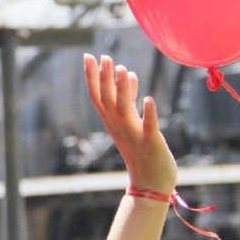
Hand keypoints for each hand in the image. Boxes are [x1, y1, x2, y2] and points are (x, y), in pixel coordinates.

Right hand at [83, 54, 176, 193]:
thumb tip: (126, 73)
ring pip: (124, 109)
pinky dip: (148, 113)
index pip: (96, 96)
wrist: (150, 183)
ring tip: (123, 70)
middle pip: (107, 100)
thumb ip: (129, 97)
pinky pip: (148, 126)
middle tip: (104, 56)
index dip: (91, 76)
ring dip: (123, 90)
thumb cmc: (141, 151)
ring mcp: (134, 135)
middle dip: (104, 78)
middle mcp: (118, 127)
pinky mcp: (151, 143)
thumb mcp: (131, 120)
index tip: (88, 56)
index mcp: (112, 122)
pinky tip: (149, 99)